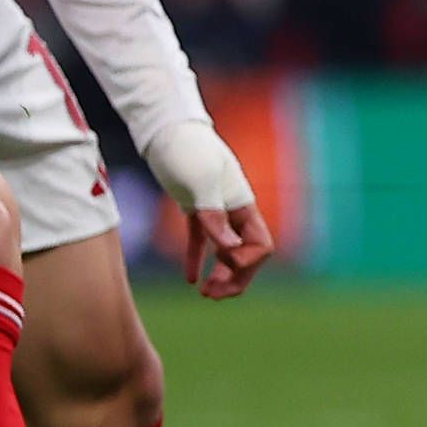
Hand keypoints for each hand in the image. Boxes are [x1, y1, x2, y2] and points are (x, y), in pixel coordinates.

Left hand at [144, 118, 272, 297]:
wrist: (165, 131)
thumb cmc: (187, 151)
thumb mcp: (201, 183)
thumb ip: (216, 215)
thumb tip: (229, 248)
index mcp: (243, 205)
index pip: (261, 245)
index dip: (246, 261)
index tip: (223, 260)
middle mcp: (234, 210)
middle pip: (247, 254)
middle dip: (235, 278)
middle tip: (212, 294)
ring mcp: (215, 209)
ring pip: (227, 251)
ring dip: (220, 274)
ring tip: (204, 292)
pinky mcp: (194, 208)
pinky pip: (202, 242)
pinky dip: (198, 260)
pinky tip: (190, 279)